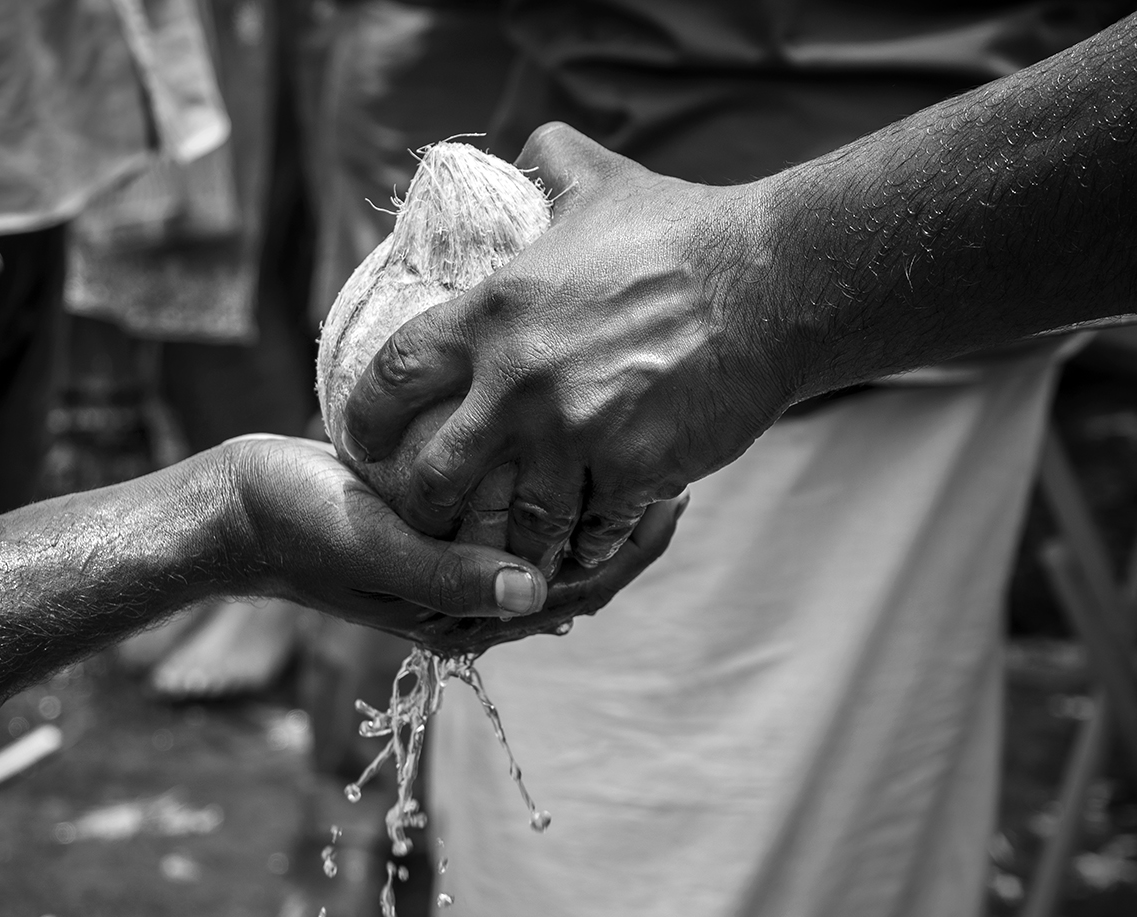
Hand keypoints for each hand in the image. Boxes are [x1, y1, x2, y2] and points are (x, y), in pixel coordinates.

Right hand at [218, 435, 681, 654]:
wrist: (236, 510)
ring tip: (641, 442)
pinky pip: (515, 508)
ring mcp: (454, 559)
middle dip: (628, 522)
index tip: (676, 495)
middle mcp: (467, 595)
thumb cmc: (298, 527)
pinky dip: (552, 479)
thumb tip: (540, 589)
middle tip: (681, 461)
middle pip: (576, 565)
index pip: (575, 593)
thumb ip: (451, 574)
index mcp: (462, 616)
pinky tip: (577, 434)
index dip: (632, 550)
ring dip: (597, 496)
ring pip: (551, 535)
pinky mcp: (440, 523)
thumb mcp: (375, 546)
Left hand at [340, 123, 794, 574]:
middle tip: (430, 517)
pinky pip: (592, 532)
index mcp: (494, 315)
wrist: (772, 281)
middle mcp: (520, 383)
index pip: (393, 376)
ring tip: (507, 549)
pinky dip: (586, 544)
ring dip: (512, 538)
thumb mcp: (603, 183)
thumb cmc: (684, 230)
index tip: (365, 442)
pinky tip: (584, 546)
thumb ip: (554, 165)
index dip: (368, 419)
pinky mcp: (632, 471)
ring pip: (517, 520)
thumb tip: (532, 146)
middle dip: (425, 506)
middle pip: (436, 475)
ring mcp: (576, 435)